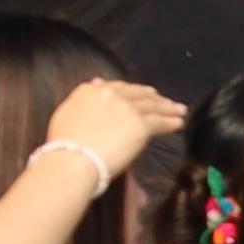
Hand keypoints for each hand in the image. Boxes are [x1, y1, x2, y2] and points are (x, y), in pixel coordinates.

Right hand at [48, 77, 187, 188]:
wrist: (72, 160)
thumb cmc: (64, 145)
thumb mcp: (66, 114)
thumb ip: (83, 99)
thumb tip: (95, 84)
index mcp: (90, 91)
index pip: (117, 87)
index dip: (133, 92)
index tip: (143, 94)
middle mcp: (110, 95)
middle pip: (138, 94)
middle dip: (154, 98)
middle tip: (165, 102)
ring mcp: (127, 108)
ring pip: (152, 106)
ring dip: (168, 108)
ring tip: (179, 111)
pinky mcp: (141, 124)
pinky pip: (160, 121)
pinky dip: (171, 122)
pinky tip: (178, 123)